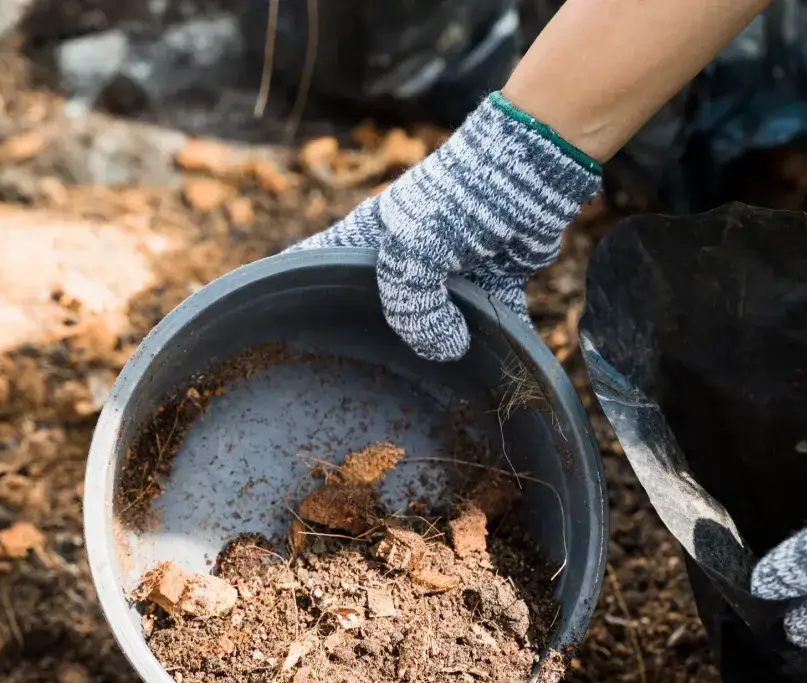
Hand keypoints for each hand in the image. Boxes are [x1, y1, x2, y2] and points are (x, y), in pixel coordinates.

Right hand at [293, 94, 599, 361]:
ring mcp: (450, 272)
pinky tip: (497, 367)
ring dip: (444, 349)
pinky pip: (492, 319)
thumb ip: (414, 308)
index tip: (277, 331)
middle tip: (370, 384)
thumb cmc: (457, 199)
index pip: (316, 264)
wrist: (530, 170)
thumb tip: (445, 351)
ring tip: (438, 388)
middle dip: (378, 344)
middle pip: (381, 310)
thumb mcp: (416, 250)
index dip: (294, 292)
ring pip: (439, 323)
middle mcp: (405, 258)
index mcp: (369, 241)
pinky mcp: (494, 280)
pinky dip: (498, 340)